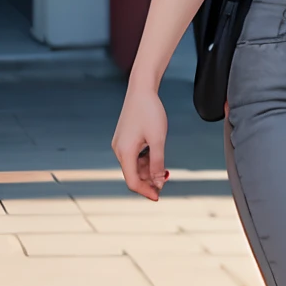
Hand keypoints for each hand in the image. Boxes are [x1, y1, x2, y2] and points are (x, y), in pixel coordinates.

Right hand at [111, 87, 168, 201]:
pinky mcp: (124, 138)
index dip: (146, 191)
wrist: (141, 89)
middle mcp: (119, 149)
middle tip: (166, 179)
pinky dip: (144, 160)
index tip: (159, 196)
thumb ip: (157, 162)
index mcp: (125, 152)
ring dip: (147, 170)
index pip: (132, 182)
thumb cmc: (150, 111)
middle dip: (149, 180)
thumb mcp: (158, 139)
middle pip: (133, 174)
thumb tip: (159, 182)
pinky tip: (155, 156)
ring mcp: (120, 143)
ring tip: (164, 167)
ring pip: (133, 165)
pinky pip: (133, 156)